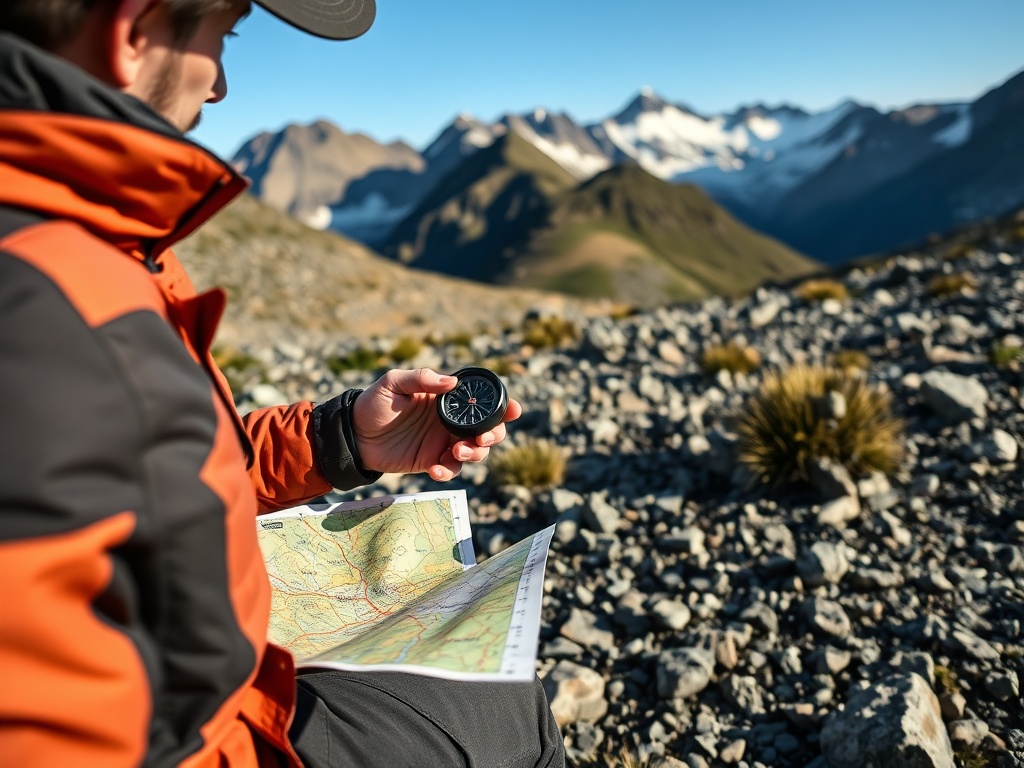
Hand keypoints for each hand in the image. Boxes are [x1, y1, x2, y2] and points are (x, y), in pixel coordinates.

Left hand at [352, 368, 521, 480]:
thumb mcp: (394, 383)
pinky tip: (436, 470)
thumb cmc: (373, 404)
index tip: (513, 409)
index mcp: (447, 400)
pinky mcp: (432, 461)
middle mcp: (450, 421)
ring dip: (475, 453)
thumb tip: (452, 383)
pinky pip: (451, 469)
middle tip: (482, 438)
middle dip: (494, 435)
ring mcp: (443, 442)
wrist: (354, 435)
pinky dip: (449, 471)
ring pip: (475, 451)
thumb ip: (422, 379)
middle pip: (488, 429)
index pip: (481, 401)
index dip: (502, 406)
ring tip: (457, 451)